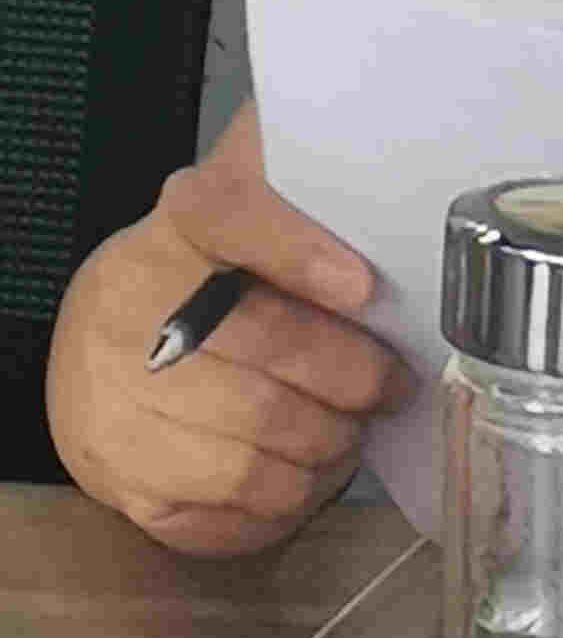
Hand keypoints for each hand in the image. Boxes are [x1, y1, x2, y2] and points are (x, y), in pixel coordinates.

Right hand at [45, 106, 404, 556]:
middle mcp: (130, 311)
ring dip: (324, 449)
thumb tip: (387, 127)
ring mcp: (115, 400)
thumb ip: (300, 179)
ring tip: (346, 432)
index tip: (362, 285)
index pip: (226, 215)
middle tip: (388, 385)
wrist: (100, 346)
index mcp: (173, 231)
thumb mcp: (241, 208)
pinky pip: (223, 510)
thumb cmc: (203, 276)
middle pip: (266, 354)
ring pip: (253, 448)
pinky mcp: (119, 475)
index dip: (296, 250)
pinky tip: (298, 476)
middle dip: (352, 379)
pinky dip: (280, 503)